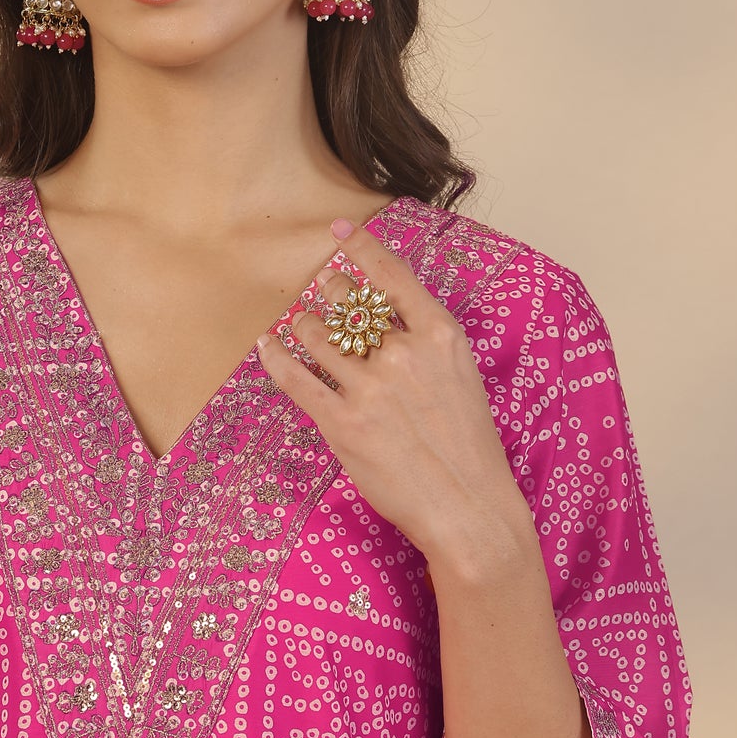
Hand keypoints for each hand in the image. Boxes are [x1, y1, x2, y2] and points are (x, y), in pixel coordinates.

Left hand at [257, 219, 526, 564]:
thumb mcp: (461, 378)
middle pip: (348, 305)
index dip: (360, 248)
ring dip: (304, 326)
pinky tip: (268, 346)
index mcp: (440, 337)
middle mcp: (403, 354)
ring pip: (317, 336)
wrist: (468, 506)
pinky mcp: (342, 424)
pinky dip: (276, 357)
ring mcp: (370, 389)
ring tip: (300, 326)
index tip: (339, 231)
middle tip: (319, 289)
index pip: (392, 276)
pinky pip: (295, 378)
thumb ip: (426, 344)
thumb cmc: (469, 447)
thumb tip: (384, 322)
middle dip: (328, 293)